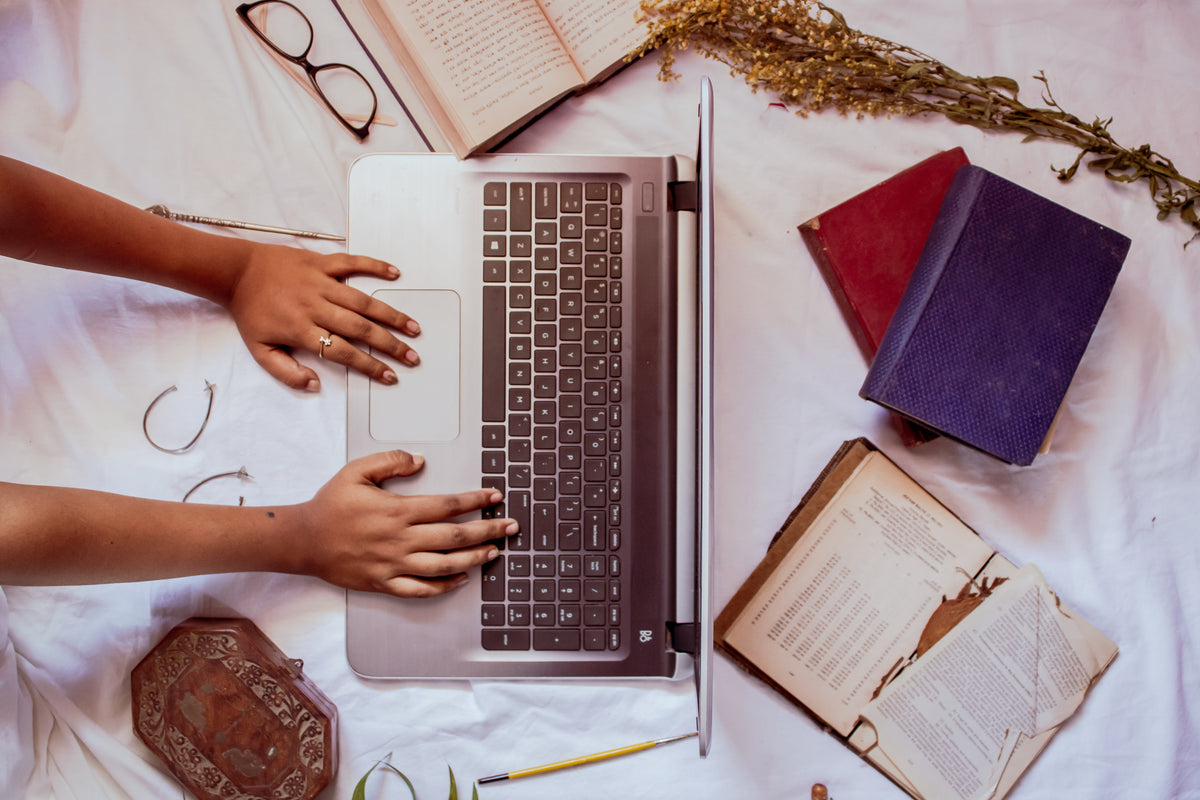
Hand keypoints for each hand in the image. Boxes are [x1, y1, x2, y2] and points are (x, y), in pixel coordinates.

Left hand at [225, 243, 421, 390]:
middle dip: (390, 345)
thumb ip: (286, 372)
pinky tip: (395, 273)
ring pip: (363, 300)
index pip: (344, 352)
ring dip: (391, 314)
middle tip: (412, 357)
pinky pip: (352, 262)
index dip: (370, 366)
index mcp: (301, 329)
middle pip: (361, 328)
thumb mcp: (260, 351)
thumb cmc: (250, 312)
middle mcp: (315, 305)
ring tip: (413, 327)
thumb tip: (315, 385)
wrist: (235, 272)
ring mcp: (320, 282)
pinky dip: (375, 266)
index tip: (389, 376)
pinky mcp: (320, 262)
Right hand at [292, 450, 515, 596]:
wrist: (302, 540)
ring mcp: (393, 564)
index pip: (447, 504)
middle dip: (488, 530)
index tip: (495, 496)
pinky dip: (444, 586)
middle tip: (511, 526)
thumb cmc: (330, 505)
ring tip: (494, 551)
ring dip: (474, 558)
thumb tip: (420, 460)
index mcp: (397, 510)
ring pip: (444, 565)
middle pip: (454, 536)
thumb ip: (390, 462)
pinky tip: (462, 578)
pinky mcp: (385, 583)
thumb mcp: (356, 471)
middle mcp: (400, 539)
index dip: (475, 499)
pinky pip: (421, 590)